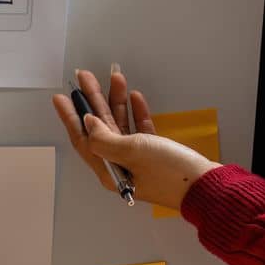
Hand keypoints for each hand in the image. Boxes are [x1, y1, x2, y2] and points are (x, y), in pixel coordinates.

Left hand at [52, 66, 217, 210]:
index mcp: (109, 170)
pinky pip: (140, 130)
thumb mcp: (131, 152)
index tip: (61, 97)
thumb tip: (88, 123)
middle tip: (84, 77)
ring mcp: (138, 160)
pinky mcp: (156, 154)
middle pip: (100, 128)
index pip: (83, 139)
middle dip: (92, 101)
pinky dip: (137, 113)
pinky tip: (134, 97)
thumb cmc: (169, 172)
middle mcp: (120, 166)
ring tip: (114, 78)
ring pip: (121, 125)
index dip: (71, 117)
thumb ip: (104, 138)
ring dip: (116, 101)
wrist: (204, 186)